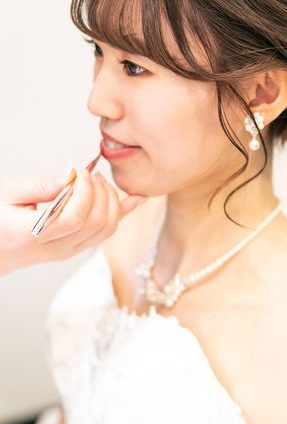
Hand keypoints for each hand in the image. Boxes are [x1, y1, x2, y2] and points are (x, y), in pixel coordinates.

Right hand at [0, 167, 146, 275]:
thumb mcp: (9, 194)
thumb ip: (41, 185)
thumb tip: (72, 174)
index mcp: (33, 235)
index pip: (73, 220)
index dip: (84, 193)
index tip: (80, 172)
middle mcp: (56, 248)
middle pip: (96, 223)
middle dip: (100, 192)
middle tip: (90, 174)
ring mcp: (70, 251)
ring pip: (107, 229)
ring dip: (110, 199)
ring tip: (97, 181)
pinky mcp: (79, 247)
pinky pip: (108, 232)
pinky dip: (124, 212)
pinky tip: (137, 198)